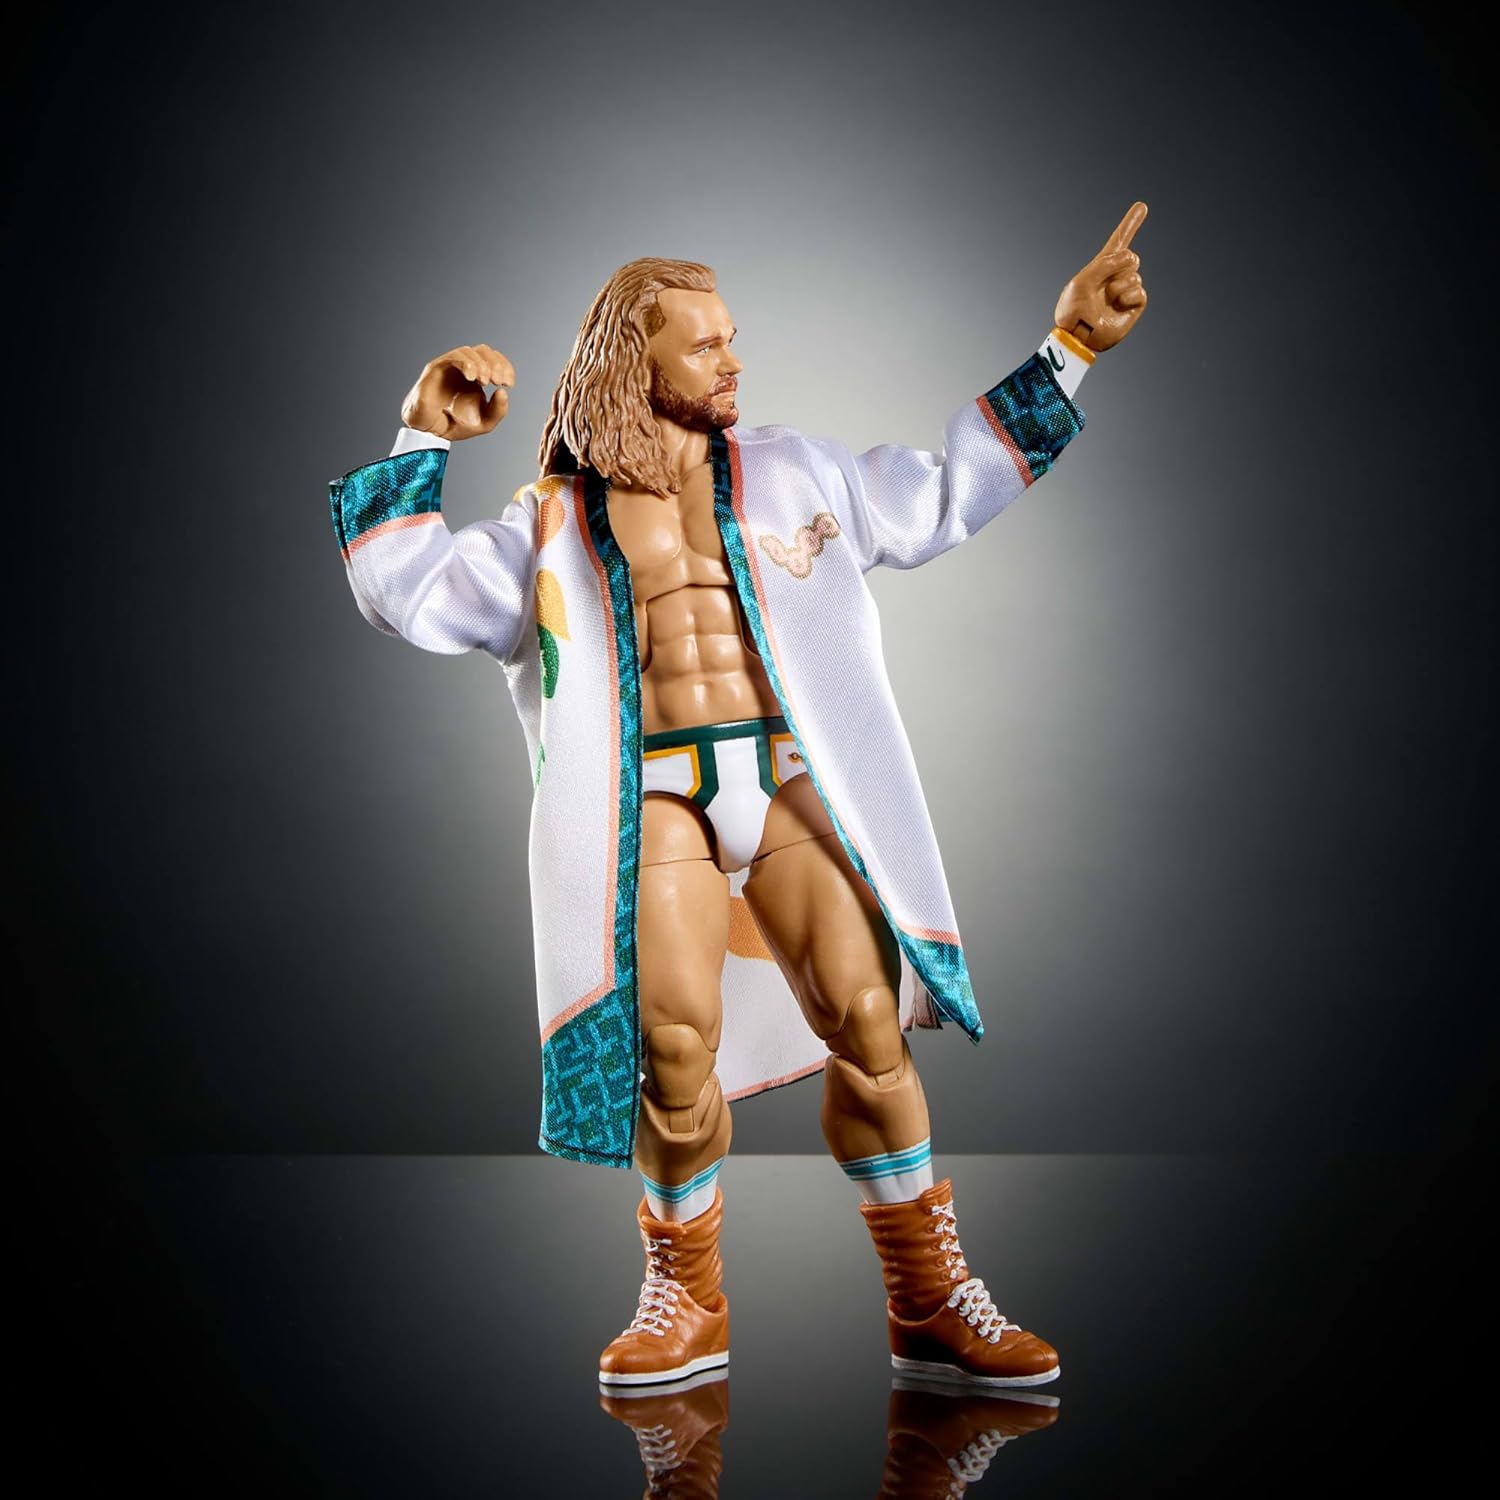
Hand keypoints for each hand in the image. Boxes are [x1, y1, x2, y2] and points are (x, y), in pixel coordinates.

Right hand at [400, 344, 514, 440]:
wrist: (430, 432)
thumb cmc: (454, 425)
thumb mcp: (484, 423)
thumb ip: (498, 411)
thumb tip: (504, 392)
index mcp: (476, 377)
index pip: (493, 360)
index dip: (505, 367)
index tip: (509, 383)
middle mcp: (463, 369)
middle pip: (483, 350)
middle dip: (496, 364)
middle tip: (498, 381)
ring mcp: (448, 367)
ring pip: (467, 351)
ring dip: (481, 364)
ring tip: (485, 381)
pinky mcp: (435, 369)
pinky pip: (451, 358)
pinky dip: (466, 364)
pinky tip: (472, 378)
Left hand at [1054, 203, 1148, 352]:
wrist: (1078, 337)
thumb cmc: (1073, 310)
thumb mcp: (1082, 281)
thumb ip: (1104, 264)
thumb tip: (1132, 258)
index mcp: (1101, 267)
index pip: (1118, 241)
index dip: (1130, 224)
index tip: (1142, 206)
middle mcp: (1115, 276)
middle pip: (1131, 257)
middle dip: (1117, 267)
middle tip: (1101, 287)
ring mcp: (1126, 290)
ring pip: (1134, 274)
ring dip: (1117, 286)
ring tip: (1105, 301)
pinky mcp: (1134, 305)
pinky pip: (1140, 291)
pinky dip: (1127, 296)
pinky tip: (1116, 305)